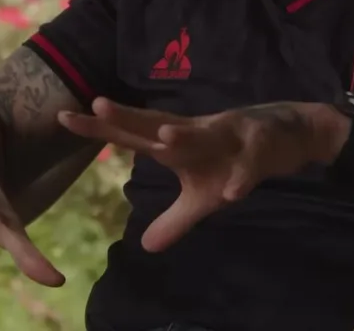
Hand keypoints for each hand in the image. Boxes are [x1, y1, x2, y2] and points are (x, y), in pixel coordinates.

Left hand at [58, 98, 325, 251]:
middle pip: (158, 122)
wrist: (290, 137)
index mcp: (179, 142)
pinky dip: (242, 176)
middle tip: (97, 106)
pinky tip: (231, 192)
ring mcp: (230, 134)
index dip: (101, 127)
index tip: (63, 117)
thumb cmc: (236, 160)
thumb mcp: (205, 197)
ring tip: (163, 137)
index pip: (133, 133)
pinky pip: (250, 164)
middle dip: (130, 116)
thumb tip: (145, 247)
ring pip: (205, 135)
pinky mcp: (260, 146)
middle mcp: (198, 132)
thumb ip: (175, 219)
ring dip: (186, 136)